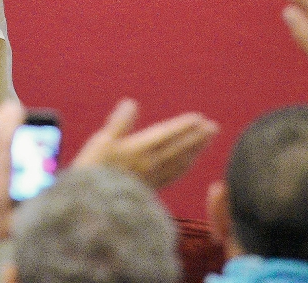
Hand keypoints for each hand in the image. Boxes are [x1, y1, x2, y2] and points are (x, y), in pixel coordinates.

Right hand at [74, 99, 217, 188]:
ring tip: (207, 140)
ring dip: (196, 150)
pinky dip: (186, 165)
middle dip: (198, 137)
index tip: (199, 118)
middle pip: (180, 148)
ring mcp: (153, 177)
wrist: (93, 204)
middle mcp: (151, 164)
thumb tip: (131, 103)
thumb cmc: (94, 169)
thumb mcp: (101, 141)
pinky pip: (174, 174)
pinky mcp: (151, 188)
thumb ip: (119, 122)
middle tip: (214, 127)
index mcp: (140, 150)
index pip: (168, 135)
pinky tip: (189, 162)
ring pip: (181, 162)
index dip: (184, 126)